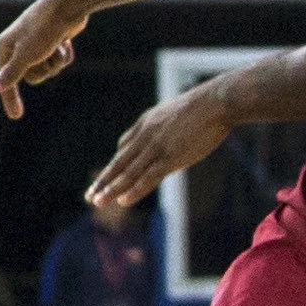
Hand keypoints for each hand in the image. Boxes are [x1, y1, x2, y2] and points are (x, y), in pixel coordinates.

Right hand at [0, 0, 87, 118]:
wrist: (68, 5)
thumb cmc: (44, 29)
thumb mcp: (26, 55)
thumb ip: (10, 74)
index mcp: (6, 47)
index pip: (6, 80)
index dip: (10, 99)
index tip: (16, 117)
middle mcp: (18, 46)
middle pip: (31, 76)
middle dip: (44, 70)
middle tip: (47, 55)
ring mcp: (36, 43)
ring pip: (47, 68)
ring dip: (56, 62)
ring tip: (58, 45)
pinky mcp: (52, 40)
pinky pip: (58, 59)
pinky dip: (64, 54)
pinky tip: (66, 41)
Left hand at [89, 83, 232, 208]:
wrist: (217, 102)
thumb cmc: (205, 106)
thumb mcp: (177, 112)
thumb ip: (167, 125)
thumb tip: (171, 135)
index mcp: (146, 123)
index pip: (124, 146)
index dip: (116, 163)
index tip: (108, 175)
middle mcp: (145, 136)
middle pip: (119, 162)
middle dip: (104, 180)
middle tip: (89, 196)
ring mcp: (156, 147)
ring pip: (129, 172)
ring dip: (111, 189)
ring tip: (97, 202)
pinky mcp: (170, 157)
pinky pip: (148, 177)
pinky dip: (134, 190)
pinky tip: (122, 201)